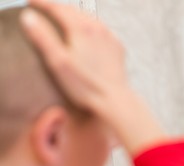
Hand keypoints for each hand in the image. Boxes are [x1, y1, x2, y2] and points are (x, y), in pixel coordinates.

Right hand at [21, 0, 128, 120]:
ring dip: (74, 16)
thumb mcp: (58, 63)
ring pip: (89, 19)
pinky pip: (102, 30)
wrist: (113, 100)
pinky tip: (87, 35)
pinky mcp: (117, 48)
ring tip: (63, 19)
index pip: (58, 8)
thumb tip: (29, 17)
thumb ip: (43, 38)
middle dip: (58, 8)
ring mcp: (110, 37)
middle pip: (74, 11)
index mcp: (82, 29)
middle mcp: (99, 28)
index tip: (31, 2)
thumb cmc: (85, 86)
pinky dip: (90, 28)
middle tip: (44, 9)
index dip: (42, 3)